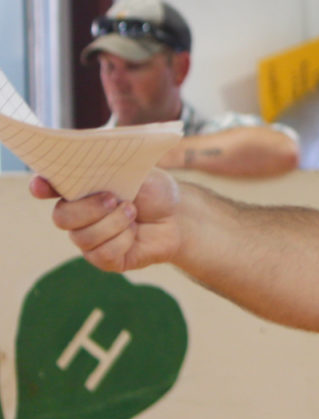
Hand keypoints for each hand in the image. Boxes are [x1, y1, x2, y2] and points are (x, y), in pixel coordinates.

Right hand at [30, 170, 182, 272]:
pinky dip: (123, 241)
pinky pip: (102, 254)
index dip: (40, 187)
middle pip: (61, 218)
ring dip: (113, 224)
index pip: (47, 187)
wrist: (177, 219)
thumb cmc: (155, 192)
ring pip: (83, 238)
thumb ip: (116, 168)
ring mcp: (89, 238)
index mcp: (80, 189)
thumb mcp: (140, 173)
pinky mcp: (104, 259)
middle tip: (116, 199)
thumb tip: (95, 160)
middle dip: (89, 209)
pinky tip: (134, 233)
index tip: (42, 186)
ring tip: (133, 212)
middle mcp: (78, 215)